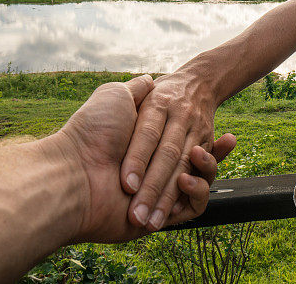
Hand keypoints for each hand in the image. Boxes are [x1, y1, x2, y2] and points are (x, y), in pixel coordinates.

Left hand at [55, 75, 231, 241]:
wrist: (70, 173)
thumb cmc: (92, 131)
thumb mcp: (115, 97)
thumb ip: (135, 90)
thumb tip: (149, 80)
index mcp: (147, 144)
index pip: (181, 140)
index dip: (199, 132)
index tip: (217, 125)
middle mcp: (153, 169)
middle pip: (190, 161)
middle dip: (210, 152)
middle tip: (226, 139)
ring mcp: (158, 192)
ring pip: (197, 180)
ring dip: (207, 168)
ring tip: (203, 154)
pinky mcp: (161, 215)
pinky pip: (193, 207)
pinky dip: (197, 190)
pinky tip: (190, 175)